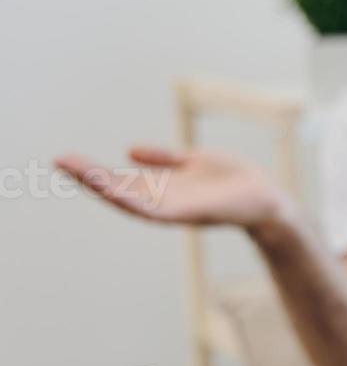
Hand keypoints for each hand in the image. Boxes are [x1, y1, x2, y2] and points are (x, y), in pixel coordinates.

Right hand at [54, 146, 289, 230]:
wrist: (269, 200)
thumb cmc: (235, 182)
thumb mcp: (193, 162)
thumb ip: (164, 159)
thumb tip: (128, 151)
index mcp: (163, 190)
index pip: (121, 181)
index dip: (93, 172)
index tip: (65, 159)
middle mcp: (164, 202)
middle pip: (118, 191)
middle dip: (88, 177)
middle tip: (57, 161)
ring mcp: (175, 210)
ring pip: (130, 201)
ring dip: (103, 186)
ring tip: (76, 170)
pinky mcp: (190, 214)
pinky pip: (155, 209)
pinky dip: (132, 199)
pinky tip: (111, 188)